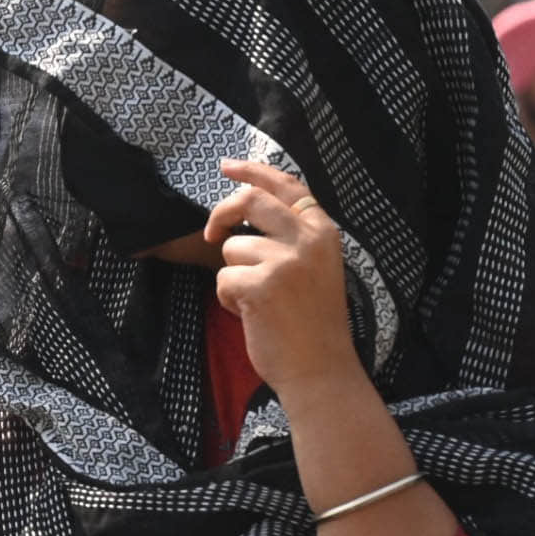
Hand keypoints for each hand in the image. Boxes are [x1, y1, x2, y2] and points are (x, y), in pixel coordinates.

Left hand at [208, 159, 359, 398]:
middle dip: (221, 213)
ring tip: (257, 301)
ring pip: (232, 247)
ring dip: (233, 275)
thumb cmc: (312, 323)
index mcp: (323, 232)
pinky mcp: (260, 284)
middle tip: (211, 234)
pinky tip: (251, 315)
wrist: (320, 369)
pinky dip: (228, 299)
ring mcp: (285, 261)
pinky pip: (223, 279)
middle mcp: (307, 239)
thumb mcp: (315, 267)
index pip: (286, 185)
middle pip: (250, 201)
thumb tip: (245, 207)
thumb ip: (291, 236)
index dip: (253, 172)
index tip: (227, 166)